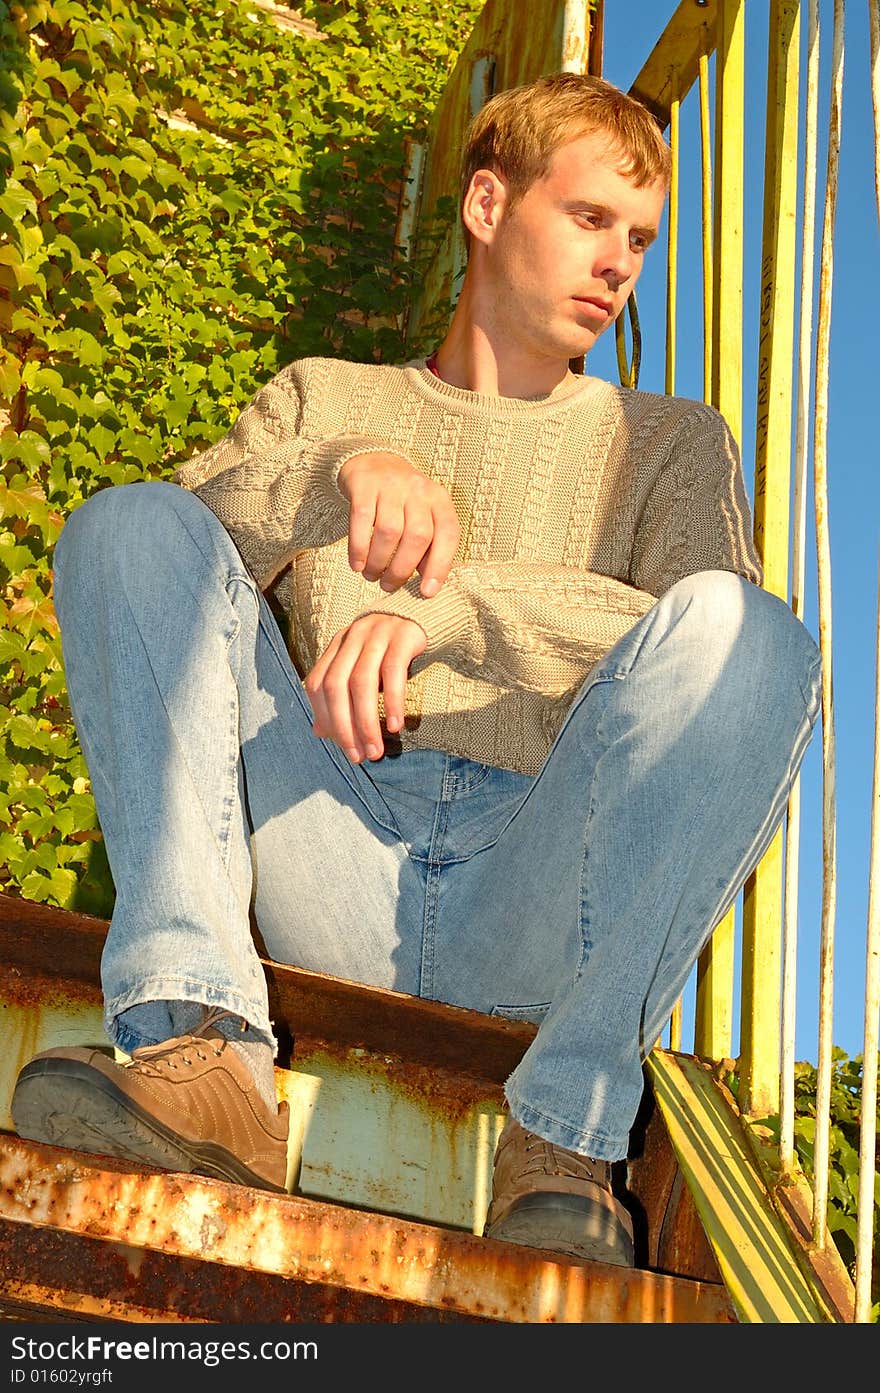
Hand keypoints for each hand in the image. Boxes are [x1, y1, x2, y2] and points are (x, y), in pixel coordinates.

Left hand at [304, 614, 426, 761]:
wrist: (428, 614)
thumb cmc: (393, 649)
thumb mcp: (363, 669)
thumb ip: (341, 697)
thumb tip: (320, 731)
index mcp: (337, 644)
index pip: (317, 684)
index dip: (324, 717)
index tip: (342, 745)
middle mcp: (352, 636)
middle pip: (336, 685)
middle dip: (344, 726)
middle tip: (358, 756)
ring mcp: (377, 633)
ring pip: (362, 683)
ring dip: (366, 722)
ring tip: (375, 749)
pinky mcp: (403, 635)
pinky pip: (393, 673)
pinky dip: (392, 702)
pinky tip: (395, 726)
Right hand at [337, 450, 459, 596]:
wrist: (371, 461)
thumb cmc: (401, 501)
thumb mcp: (421, 516)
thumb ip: (428, 547)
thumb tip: (427, 586)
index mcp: (439, 500)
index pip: (448, 534)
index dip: (440, 566)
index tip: (427, 592)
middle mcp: (419, 489)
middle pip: (417, 536)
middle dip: (402, 569)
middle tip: (389, 586)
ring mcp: (391, 484)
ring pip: (389, 531)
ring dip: (379, 561)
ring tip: (372, 576)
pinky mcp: (364, 484)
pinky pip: (361, 520)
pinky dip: (359, 548)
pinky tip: (356, 565)